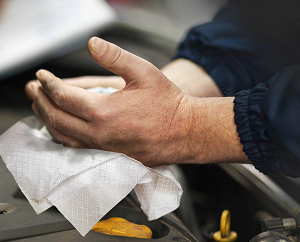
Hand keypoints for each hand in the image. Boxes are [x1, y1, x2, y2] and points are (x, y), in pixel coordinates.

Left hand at [27, 37, 193, 166]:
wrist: (185, 131)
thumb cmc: (168, 104)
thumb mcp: (144, 72)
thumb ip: (115, 57)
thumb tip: (92, 43)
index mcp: (105, 112)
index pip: (64, 96)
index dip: (49, 84)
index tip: (42, 76)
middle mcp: (100, 134)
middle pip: (57, 119)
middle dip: (40, 102)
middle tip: (32, 90)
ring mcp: (104, 149)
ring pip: (64, 137)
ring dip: (48, 121)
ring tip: (40, 108)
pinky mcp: (111, 157)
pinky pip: (78, 148)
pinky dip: (63, 135)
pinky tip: (62, 128)